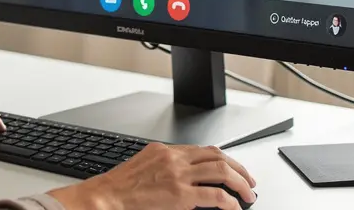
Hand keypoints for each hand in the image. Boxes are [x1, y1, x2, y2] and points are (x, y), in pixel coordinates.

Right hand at [48, 143, 255, 209]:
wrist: (105, 196)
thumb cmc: (118, 187)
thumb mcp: (142, 167)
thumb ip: (164, 167)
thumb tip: (183, 178)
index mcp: (165, 151)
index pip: (203, 150)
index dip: (224, 160)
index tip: (233, 169)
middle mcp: (174, 158)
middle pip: (218, 156)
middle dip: (239, 169)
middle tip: (249, 182)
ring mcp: (178, 175)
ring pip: (222, 171)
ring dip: (241, 183)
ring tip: (248, 195)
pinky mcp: (180, 195)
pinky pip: (215, 196)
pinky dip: (230, 202)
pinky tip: (235, 209)